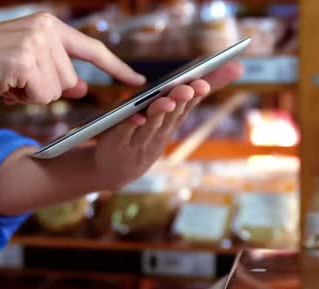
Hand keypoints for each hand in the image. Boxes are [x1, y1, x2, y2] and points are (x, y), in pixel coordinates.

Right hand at [0, 12, 144, 104]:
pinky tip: (3, 84)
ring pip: (57, 91)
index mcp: (48, 25)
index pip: (92, 49)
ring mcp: (37, 42)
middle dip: (45, 89)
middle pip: (71, 81)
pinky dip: (23, 98)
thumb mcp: (26, 65)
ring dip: (32, 95)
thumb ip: (56, 72)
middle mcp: (46, 29)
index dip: (117, 68)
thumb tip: (82, 88)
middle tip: (16, 80)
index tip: (138, 81)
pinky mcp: (26, 60)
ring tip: (7, 80)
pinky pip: (42, 95)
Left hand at [93, 61, 243, 188]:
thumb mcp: (159, 128)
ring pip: (151, 125)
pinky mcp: (117, 144)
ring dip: (159, 112)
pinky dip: (131, 124)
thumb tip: (191, 86)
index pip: (184, 110)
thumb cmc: (139, 144)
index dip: (195, 98)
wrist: (114, 173)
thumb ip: (173, 106)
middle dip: (180, 101)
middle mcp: (156, 136)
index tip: (204, 84)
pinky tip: (136, 117)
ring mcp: (138, 142)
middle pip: (170, 117)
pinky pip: (124, 133)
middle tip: (188, 89)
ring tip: (167, 101)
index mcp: (167, 128)